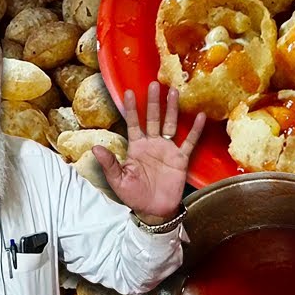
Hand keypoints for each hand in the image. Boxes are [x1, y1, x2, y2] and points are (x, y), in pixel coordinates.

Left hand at [93, 83, 205, 222]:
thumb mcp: (118, 180)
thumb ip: (109, 163)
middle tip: (154, 84)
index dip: (131, 109)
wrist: (154, 211)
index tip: (129, 92)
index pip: (133, 123)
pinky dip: (194, 129)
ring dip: (172, 109)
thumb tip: (95, 147)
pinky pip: (189, 141)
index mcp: (136, 147)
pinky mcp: (181, 158)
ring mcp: (167, 150)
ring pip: (170, 124)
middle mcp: (152, 144)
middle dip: (153, 102)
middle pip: (153, 118)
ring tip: (175, 92)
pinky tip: (199, 116)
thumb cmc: (134, 196)